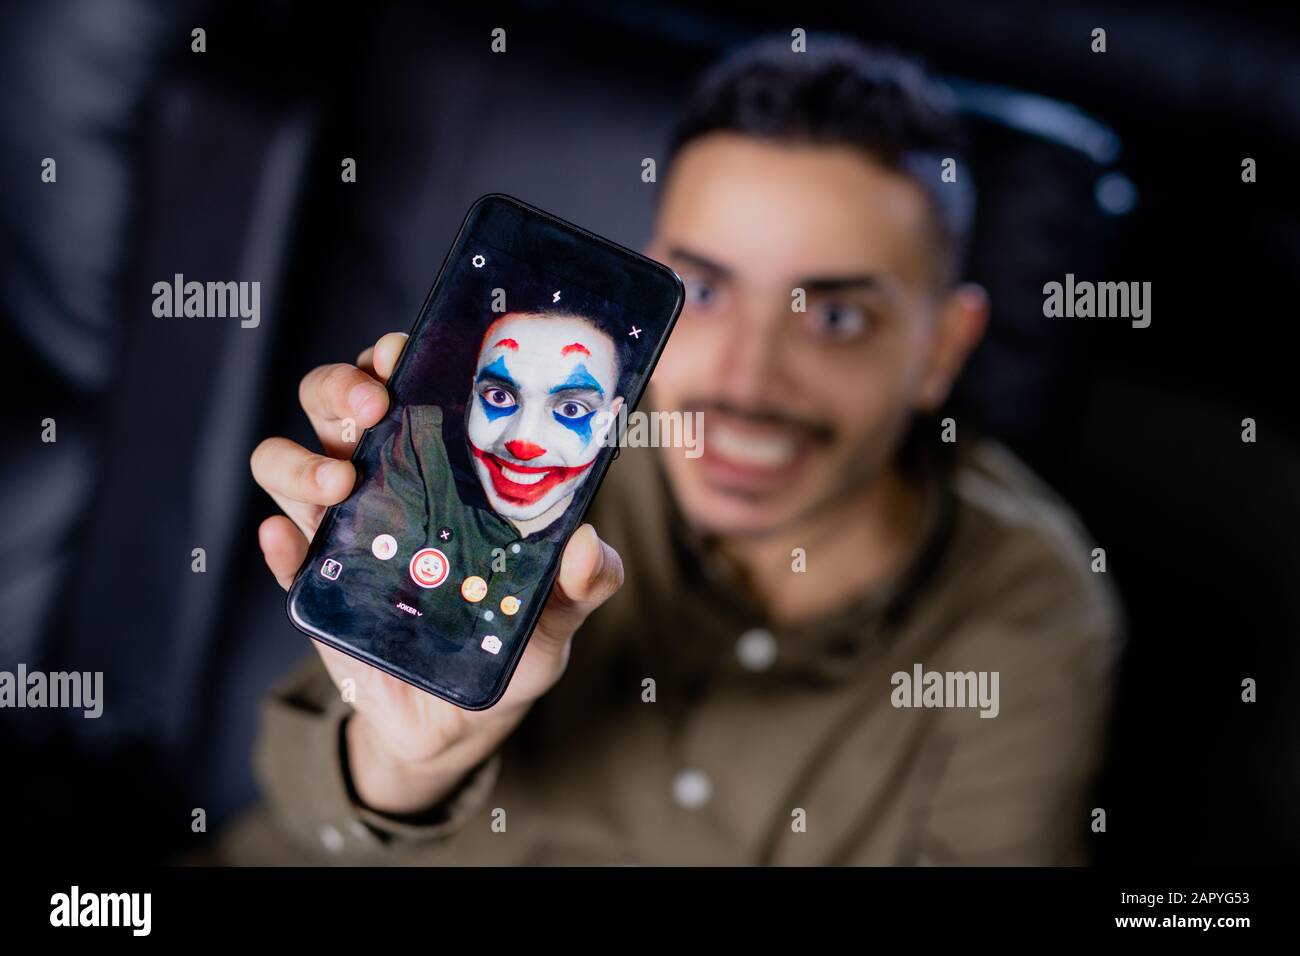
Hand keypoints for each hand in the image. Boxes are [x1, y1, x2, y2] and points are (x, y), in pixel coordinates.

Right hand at [250, 332, 623, 813]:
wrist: (459, 720)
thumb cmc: (508, 642)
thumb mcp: (556, 612)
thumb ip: (584, 581)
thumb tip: (591, 547)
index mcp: (436, 466)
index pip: (402, 388)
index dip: (392, 358)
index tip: (403, 351)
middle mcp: (379, 482)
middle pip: (329, 404)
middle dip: (340, 389)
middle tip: (372, 407)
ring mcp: (338, 531)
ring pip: (283, 462)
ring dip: (301, 460)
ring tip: (341, 483)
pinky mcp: (312, 586)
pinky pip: (279, 550)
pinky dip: (279, 541)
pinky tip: (290, 542)